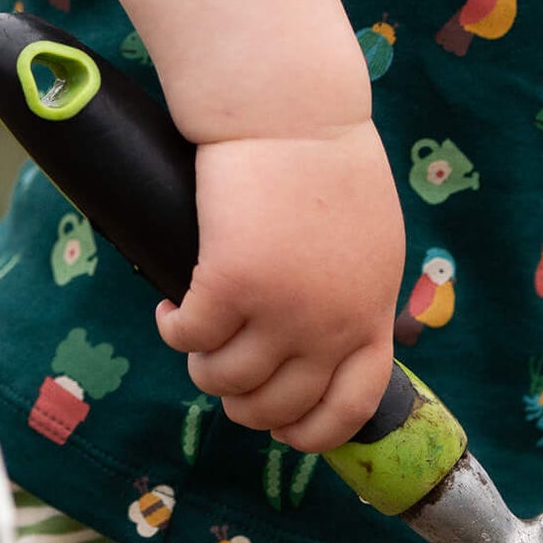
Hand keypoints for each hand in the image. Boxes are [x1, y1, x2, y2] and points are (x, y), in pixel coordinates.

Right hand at [155, 122, 403, 455]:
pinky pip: (188, 338)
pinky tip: (171, 310)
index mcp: (370, 312)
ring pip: (223, 381)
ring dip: (203, 367)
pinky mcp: (230, 285)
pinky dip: (173, 329)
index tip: (283, 429)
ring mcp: (282, 309)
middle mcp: (331, 323)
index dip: (312, 432)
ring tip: (197, 336)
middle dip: (242, 403)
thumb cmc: (327, 160)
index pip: (352, 406)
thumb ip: (354, 293)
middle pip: (277, 407)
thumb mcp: (370, 240)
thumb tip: (324, 343)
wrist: (293, 110)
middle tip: (223, 374)